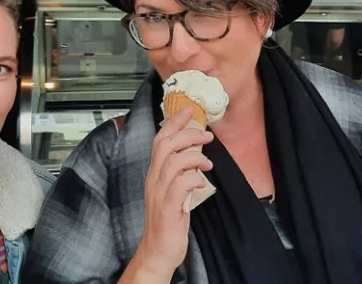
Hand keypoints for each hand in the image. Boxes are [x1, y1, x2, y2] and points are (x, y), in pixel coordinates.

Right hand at [127, 108, 213, 280]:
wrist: (157, 252)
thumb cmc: (168, 222)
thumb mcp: (173, 192)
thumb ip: (180, 174)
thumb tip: (196, 156)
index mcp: (154, 174)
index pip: (159, 140)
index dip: (173, 122)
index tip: (189, 110)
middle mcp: (153, 180)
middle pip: (164, 145)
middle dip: (187, 134)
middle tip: (206, 135)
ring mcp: (159, 194)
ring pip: (173, 162)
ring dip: (194, 156)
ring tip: (208, 162)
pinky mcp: (168, 208)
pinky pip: (181, 185)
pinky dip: (194, 179)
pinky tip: (203, 183)